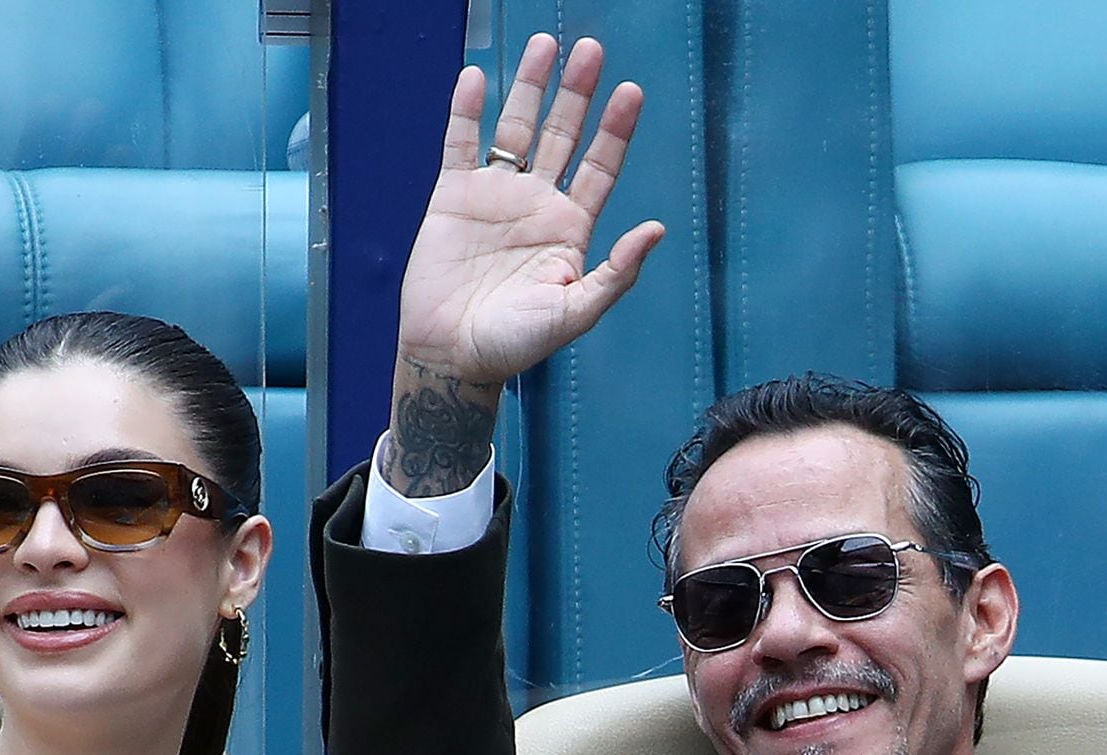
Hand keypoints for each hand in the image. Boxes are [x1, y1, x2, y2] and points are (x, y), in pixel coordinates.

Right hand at [383, 35, 664, 495]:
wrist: (450, 357)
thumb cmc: (515, 345)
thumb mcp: (576, 313)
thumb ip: (617, 273)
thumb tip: (656, 229)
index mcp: (571, 229)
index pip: (600, 167)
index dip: (615, 130)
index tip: (631, 92)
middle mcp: (536, 205)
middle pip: (563, 136)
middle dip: (577, 94)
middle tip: (592, 49)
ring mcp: (494, 197)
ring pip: (515, 129)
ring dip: (530, 88)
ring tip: (546, 45)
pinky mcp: (452, 197)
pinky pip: (460, 144)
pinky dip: (467, 111)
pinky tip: (476, 77)